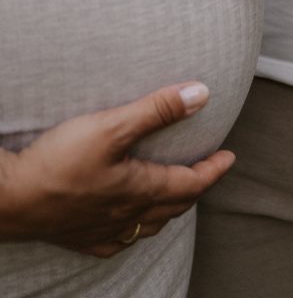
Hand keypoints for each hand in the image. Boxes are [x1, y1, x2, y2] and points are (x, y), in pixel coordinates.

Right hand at [1, 82, 233, 257]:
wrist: (9, 199)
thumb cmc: (59, 162)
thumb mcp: (112, 126)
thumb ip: (158, 110)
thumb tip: (201, 94)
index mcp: (140, 190)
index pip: (190, 184)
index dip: (213, 170)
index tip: (229, 157)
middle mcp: (126, 216)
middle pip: (172, 206)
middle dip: (194, 188)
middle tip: (206, 171)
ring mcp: (102, 231)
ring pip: (147, 225)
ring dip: (167, 208)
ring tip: (174, 193)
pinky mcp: (79, 237)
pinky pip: (118, 240)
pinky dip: (134, 228)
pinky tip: (128, 223)